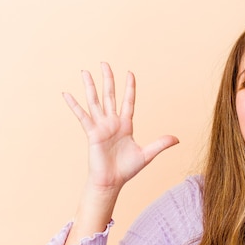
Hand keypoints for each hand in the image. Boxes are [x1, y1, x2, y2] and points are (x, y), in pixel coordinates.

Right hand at [63, 62, 177, 192]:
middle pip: (110, 96)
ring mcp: (101, 126)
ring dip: (90, 87)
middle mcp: (112, 122)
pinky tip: (66, 94)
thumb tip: (177, 139)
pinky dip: (74, 105)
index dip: (129, 88)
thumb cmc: (127, 169)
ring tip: (85, 72)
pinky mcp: (91, 133)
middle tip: (104, 63)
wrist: (112, 181)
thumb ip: (161, 144)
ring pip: (95, 102)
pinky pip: (82, 116)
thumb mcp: (147, 154)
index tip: (130, 73)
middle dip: (108, 79)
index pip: (128, 102)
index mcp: (126, 125)